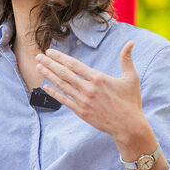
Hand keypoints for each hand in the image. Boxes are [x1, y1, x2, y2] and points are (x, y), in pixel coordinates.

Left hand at [35, 41, 152, 149]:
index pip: (74, 64)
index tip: (50, 52)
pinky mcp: (81, 112)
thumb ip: (127, 59)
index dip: (60, 57)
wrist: (129, 126)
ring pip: (62, 85)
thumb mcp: (131, 78)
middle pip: (64, 73)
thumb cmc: (131, 101)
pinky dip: (54, 93)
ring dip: (49, 75)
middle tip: (38, 56)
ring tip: (38, 67)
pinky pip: (65, 100)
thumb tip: (131, 42)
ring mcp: (84, 101)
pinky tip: (45, 86)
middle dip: (50, 63)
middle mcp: (88, 89)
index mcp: (98, 78)